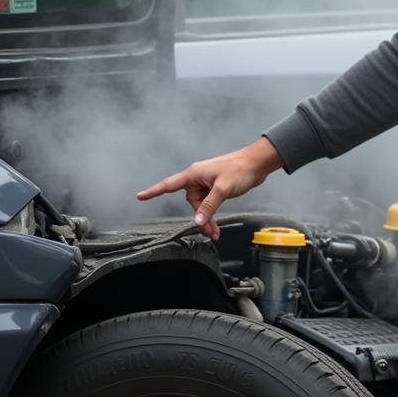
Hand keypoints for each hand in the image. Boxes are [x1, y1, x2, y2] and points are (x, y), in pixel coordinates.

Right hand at [136, 137, 283, 239]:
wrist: (257, 164)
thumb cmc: (240, 170)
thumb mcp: (223, 189)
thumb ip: (209, 206)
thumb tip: (197, 221)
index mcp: (194, 174)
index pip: (169, 184)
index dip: (154, 191)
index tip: (140, 196)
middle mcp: (198, 178)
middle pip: (191, 202)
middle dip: (199, 217)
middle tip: (209, 232)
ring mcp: (207, 183)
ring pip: (200, 206)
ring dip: (207, 219)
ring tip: (215, 232)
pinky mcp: (215, 188)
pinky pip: (209, 205)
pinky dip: (211, 215)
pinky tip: (216, 226)